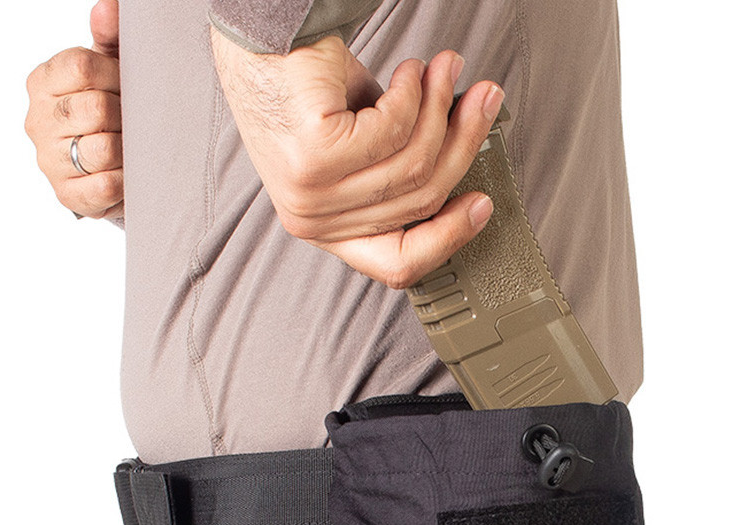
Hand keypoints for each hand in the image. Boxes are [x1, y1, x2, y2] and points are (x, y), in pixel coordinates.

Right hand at [25, 0, 123, 219]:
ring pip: (103, 149)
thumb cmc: (109, 108)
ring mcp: (50, 161)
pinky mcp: (68, 195)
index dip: (115, 75)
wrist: (110, 166)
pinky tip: (129, 171)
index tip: (126, 84)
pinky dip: (127, 177)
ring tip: (130, 145)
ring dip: (128, 147)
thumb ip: (110, 38)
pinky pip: (107, 184)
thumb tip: (109, 8)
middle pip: (95, 108)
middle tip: (133, 120)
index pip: (82, 66)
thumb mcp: (109, 68)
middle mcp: (38, 120)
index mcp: (42, 82)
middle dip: (124, 113)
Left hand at [211, 28, 502, 288]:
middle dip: (461, 142)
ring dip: (438, 107)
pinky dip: (411, 92)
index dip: (449, 237)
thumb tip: (461, 155)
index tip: (482, 204)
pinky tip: (407, 72)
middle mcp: (313, 221)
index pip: (398, 264)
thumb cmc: (307, 89)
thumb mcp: (362, 144)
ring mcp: (310, 195)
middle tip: (482, 101)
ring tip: (441, 72)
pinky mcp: (313, 159)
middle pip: (419, 200)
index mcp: (326, 230)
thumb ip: (401, 166)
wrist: (262, 38)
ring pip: (412, 164)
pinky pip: (394, 132)